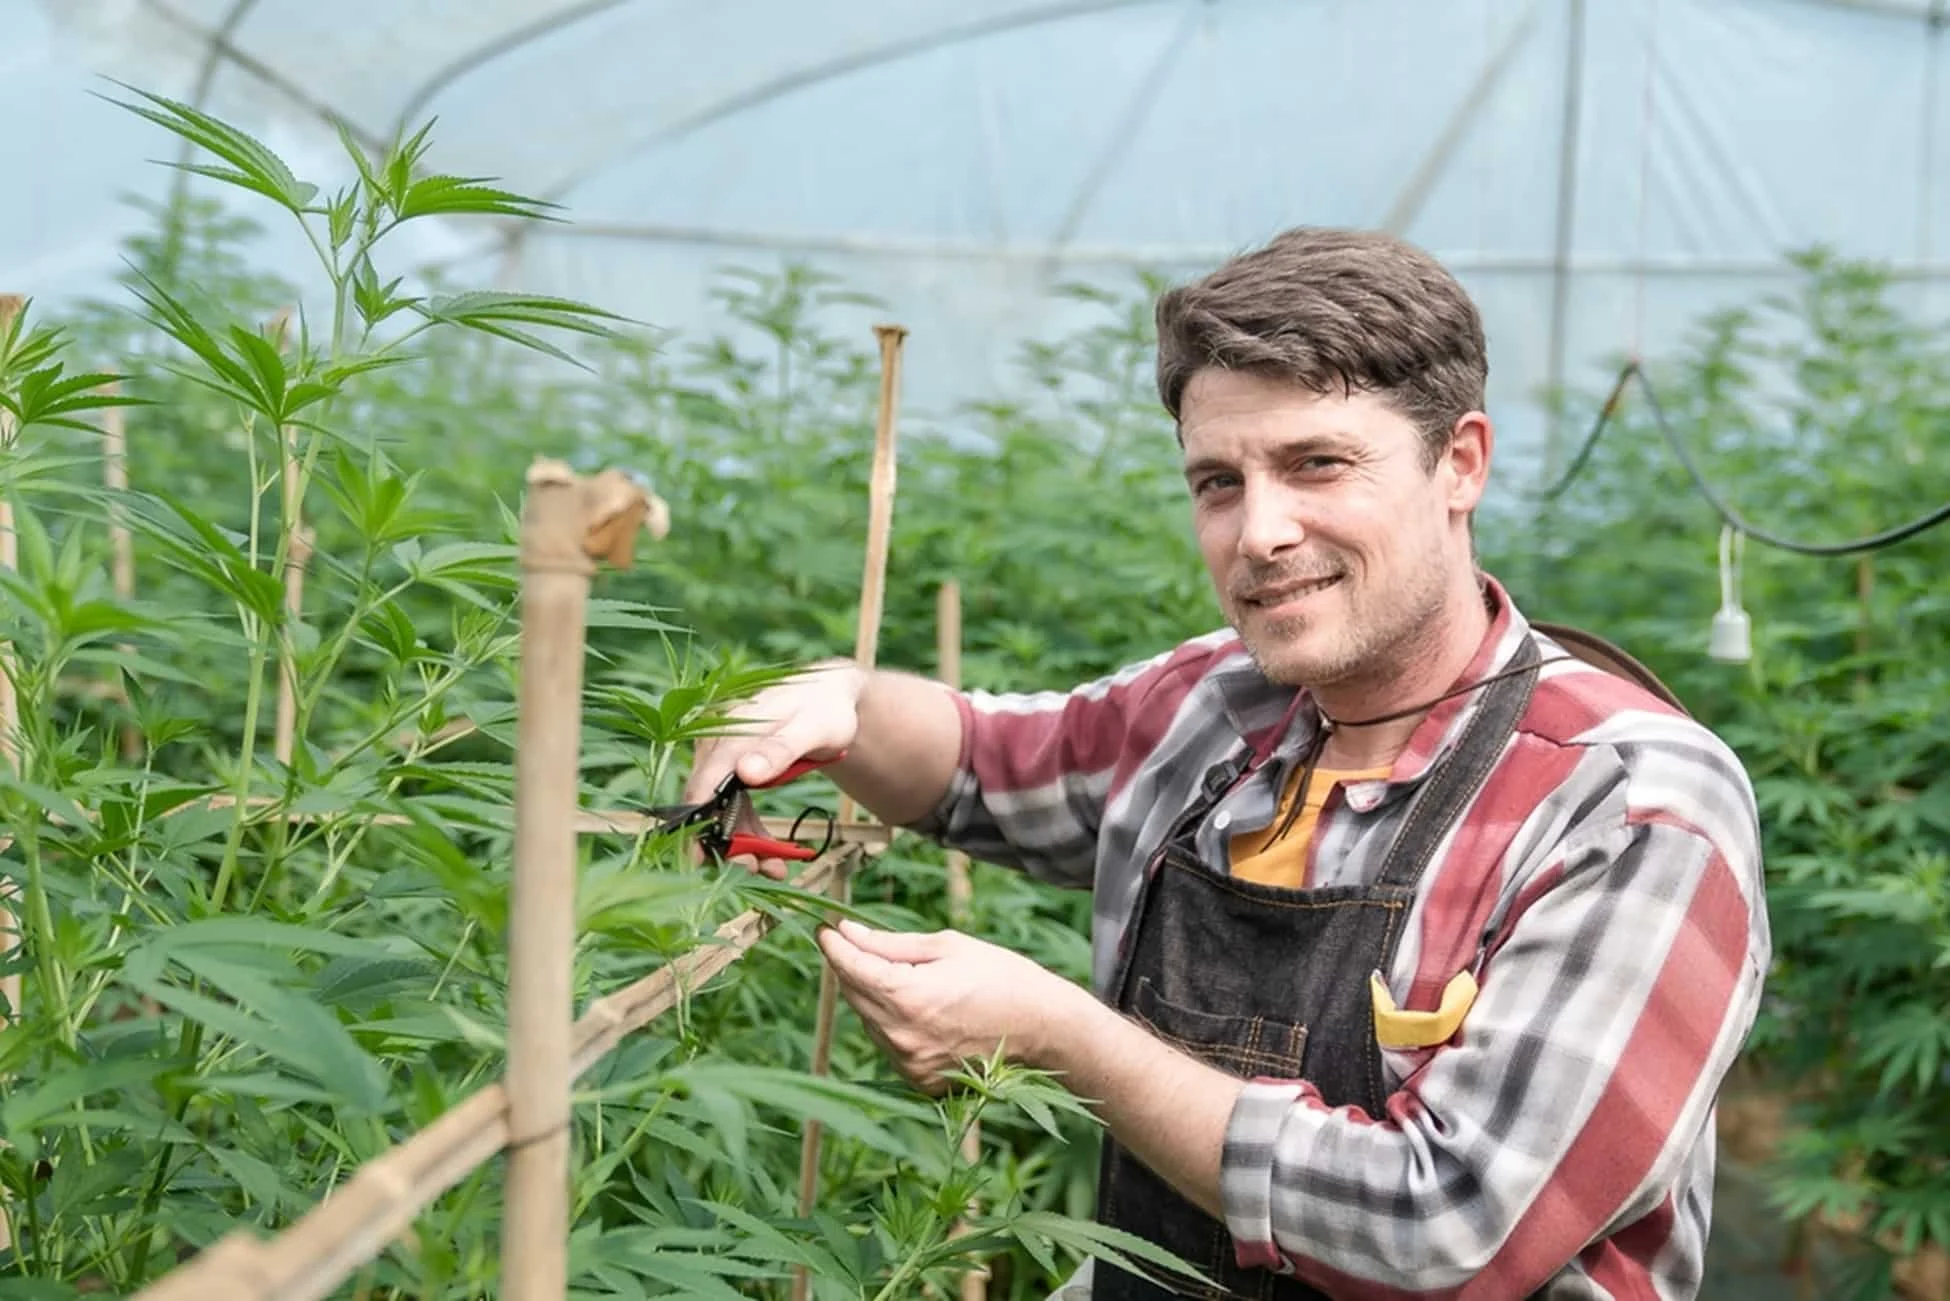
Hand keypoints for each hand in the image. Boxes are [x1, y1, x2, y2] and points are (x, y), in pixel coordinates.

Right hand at [683, 660, 863, 878]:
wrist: (833, 698)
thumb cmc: (826, 709)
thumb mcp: (813, 727)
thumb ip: (781, 749)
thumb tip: (746, 772)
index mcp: (731, 728)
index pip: (705, 779)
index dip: (701, 820)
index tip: (703, 857)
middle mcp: (719, 743)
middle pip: (709, 801)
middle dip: (731, 842)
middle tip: (762, 870)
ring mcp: (725, 758)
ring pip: (721, 811)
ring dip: (744, 844)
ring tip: (776, 869)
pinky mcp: (735, 771)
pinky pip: (735, 809)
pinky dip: (751, 833)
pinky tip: (773, 853)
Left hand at [815, 919, 1095, 1095]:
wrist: (1044, 1028)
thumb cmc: (1001, 976)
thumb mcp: (947, 946)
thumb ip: (889, 944)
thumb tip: (847, 933)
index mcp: (907, 997)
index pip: (850, 967)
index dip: (833, 945)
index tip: (824, 928)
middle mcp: (901, 1036)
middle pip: (853, 994)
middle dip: (853, 967)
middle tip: (861, 944)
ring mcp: (910, 1063)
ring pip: (868, 1021)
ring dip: (873, 997)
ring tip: (904, 977)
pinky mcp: (920, 1080)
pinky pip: (889, 1044)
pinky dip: (892, 1024)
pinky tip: (919, 1008)